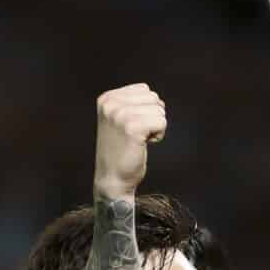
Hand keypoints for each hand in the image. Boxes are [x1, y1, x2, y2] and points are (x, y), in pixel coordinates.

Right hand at [94, 83, 167, 199]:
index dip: (145, 110)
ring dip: (155, 127)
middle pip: (153, 98)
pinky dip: (159, 135)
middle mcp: (111, 104)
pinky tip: (145, 144)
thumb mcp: (119, 120)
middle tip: (137, 135)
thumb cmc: (120, 151)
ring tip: (139, 140)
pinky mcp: (133, 128)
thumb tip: (156, 98)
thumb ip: (132, 104)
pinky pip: (162, 122)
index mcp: (107, 99)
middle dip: (152, 117)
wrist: (112, 179)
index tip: (131, 127)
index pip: (144, 90)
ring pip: (159, 110)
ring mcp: (121, 115)